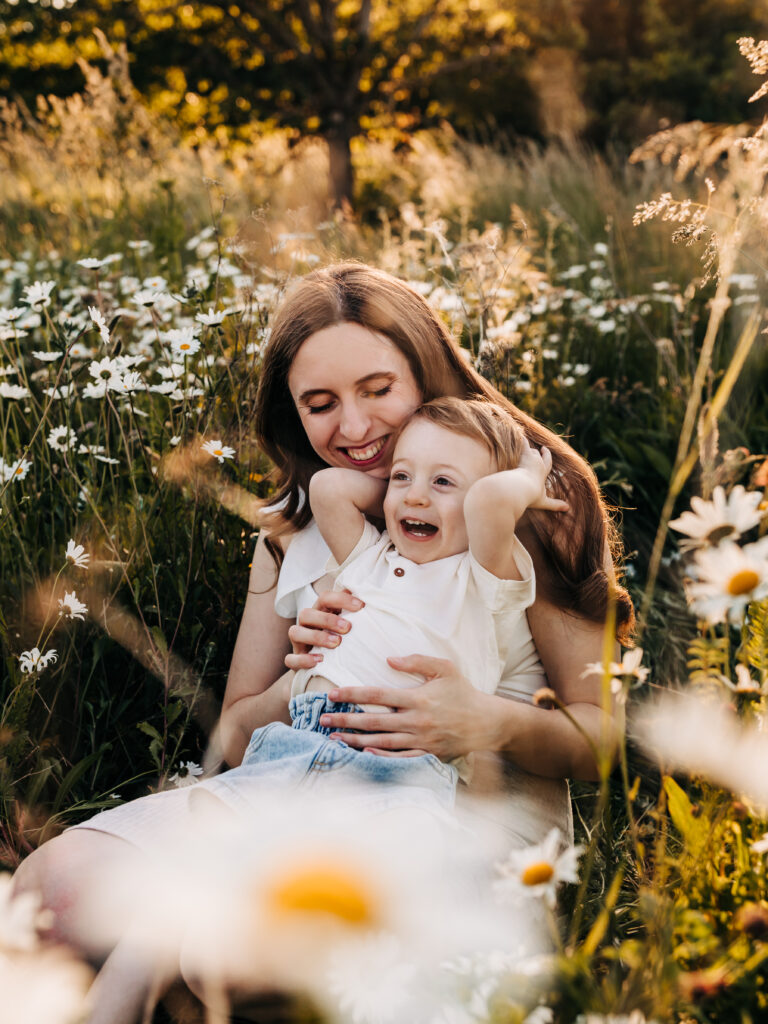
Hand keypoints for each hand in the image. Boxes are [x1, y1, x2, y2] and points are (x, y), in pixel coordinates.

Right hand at [285, 589, 363, 670]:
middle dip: (327, 619)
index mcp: (319, 611)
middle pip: (306, 613)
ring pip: (295, 632)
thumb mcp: (347, 621)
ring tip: (336, 643)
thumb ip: (355, 610)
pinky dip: (303, 659)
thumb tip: (370, 595)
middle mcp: (306, 623)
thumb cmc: (339, 636)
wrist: (323, 663)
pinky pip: (290, 659)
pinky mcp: (294, 660)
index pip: (325, 597)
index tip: (361, 606)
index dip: (341, 599)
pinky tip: (320, 660)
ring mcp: (298, 642)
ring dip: (316, 637)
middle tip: (348, 628)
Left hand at [319, 655, 496, 758]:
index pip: (377, 695)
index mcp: (417, 698)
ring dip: (355, 739)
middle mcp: (416, 720)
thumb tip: (389, 659)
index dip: (352, 693)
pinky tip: (363, 753)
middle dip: (345, 719)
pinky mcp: (426, 754)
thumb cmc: (463, 692)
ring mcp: (420, 740)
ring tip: (334, 737)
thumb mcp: (445, 668)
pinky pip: (399, 758)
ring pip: (381, 741)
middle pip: (373, 720)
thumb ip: (417, 661)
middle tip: (323, 718)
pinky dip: (380, 757)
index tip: (332, 694)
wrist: (486, 722)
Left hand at [519, 445, 569, 513]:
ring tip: (525, 447)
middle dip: (542, 452)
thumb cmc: (531, 496)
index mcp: (543, 473)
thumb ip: (555, 505)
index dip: (547, 457)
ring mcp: (530, 459)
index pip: (548, 463)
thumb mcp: (543, 502)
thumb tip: (568, 509)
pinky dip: (521, 439)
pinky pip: (523, 444)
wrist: (520, 489)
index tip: (546, 451)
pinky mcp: (522, 455)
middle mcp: (538, 464)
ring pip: (530, 450)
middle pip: (540, 455)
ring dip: (528, 449)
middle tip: (542, 448)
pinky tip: (518, 433)